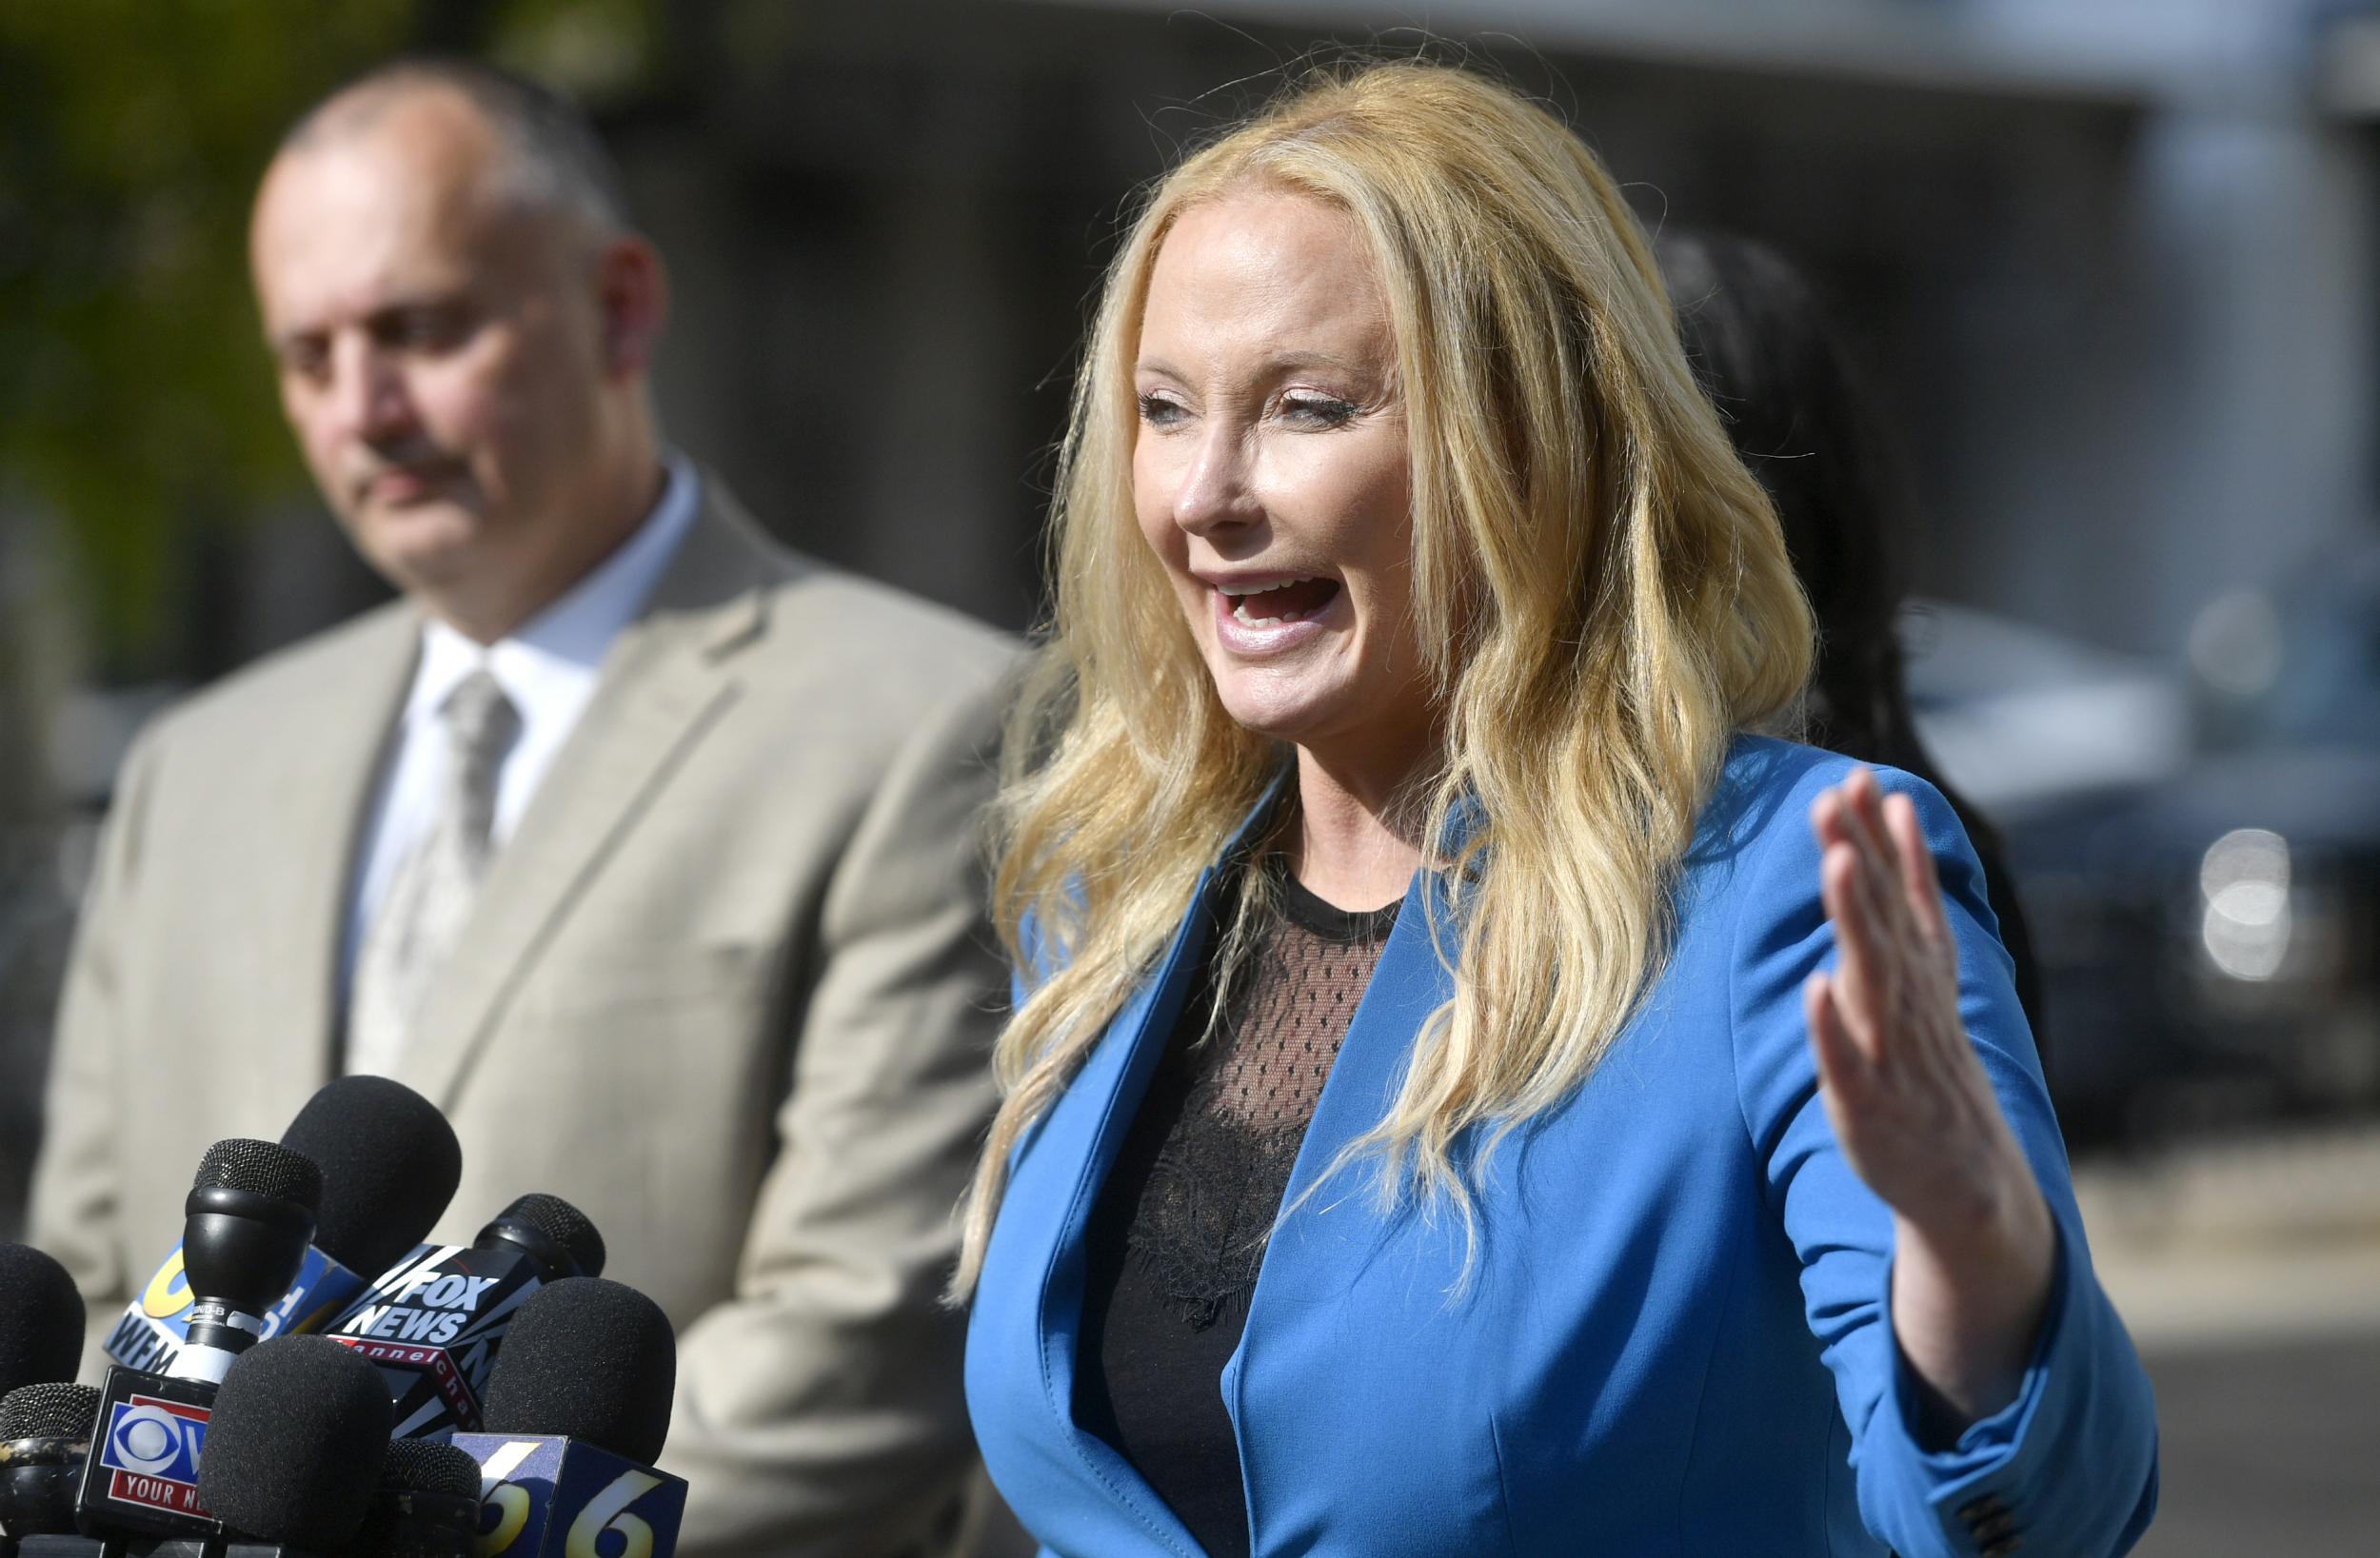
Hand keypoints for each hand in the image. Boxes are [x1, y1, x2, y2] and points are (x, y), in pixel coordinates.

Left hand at [1803, 769, 2054, 1437]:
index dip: (1878, 838)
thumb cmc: (1931, 1066)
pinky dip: (1835, 1027)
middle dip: (1860, 858)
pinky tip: (1817, 986)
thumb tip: (1894, 812)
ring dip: (1855, 922)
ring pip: (1874, 979)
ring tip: (1834, 863)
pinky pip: (1849, 1063)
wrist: (1967, 1185)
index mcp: (1922, 975)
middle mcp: (1911, 1006)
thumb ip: (1907, 897)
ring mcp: (1892, 1055)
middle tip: (1837, 796)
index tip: (1858, 778)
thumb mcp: (1925, 975)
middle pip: (1883, 921)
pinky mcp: (1869, 1108)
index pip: (1897, 895)